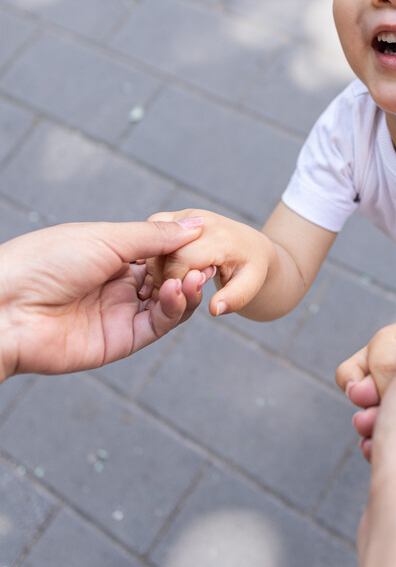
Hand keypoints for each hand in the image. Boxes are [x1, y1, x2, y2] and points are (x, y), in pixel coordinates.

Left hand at [0, 219, 204, 382]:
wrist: (6, 308)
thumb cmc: (45, 262)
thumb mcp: (105, 237)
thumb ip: (154, 236)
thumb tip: (195, 224)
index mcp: (109, 255)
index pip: (158, 251)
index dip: (181, 247)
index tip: (204, 238)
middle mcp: (116, 285)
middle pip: (168, 279)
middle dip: (189, 269)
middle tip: (205, 261)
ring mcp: (119, 314)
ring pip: (168, 305)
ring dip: (186, 290)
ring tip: (193, 277)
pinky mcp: (120, 341)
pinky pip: (158, 326)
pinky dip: (175, 309)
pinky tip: (178, 291)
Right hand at [143, 209, 274, 315]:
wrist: (251, 246)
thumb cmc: (251, 268)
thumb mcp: (251, 286)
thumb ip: (235, 298)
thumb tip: (215, 309)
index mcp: (221, 238)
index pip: (182, 260)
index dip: (174, 283)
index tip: (175, 299)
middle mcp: (202, 221)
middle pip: (165, 249)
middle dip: (160, 275)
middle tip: (165, 294)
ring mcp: (188, 215)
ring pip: (154, 238)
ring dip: (152, 264)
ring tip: (163, 284)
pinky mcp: (177, 215)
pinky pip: (152, 230)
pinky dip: (150, 251)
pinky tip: (157, 271)